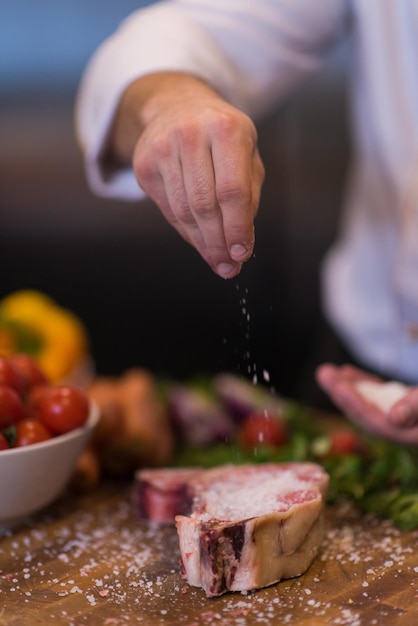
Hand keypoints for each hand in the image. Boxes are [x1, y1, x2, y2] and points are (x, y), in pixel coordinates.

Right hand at [109, 72, 264, 278]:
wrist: (178, 108)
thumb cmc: (222, 138)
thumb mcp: (247, 155)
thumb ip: (249, 197)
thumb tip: (239, 246)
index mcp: (226, 129)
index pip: (232, 191)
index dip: (237, 228)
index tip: (242, 254)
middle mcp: (191, 134)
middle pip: (205, 205)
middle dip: (218, 242)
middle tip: (229, 267)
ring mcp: (162, 148)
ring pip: (183, 211)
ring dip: (202, 243)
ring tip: (217, 260)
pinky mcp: (144, 164)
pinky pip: (167, 209)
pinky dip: (185, 231)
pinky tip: (199, 241)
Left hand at [316, 363, 417, 443]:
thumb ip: (416, 409)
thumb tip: (395, 418)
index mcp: (410, 435)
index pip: (376, 421)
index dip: (356, 404)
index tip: (340, 387)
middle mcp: (403, 431)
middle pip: (365, 412)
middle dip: (342, 393)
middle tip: (323, 373)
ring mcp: (403, 420)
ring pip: (367, 403)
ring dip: (347, 386)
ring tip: (328, 371)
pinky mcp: (406, 407)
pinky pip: (377, 397)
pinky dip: (362, 384)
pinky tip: (347, 371)